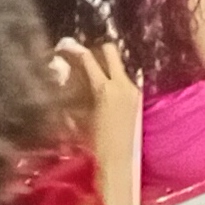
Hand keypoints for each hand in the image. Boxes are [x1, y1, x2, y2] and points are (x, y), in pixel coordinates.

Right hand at [51, 38, 139, 156]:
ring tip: (91, 74)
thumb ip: (75, 95)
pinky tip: (102, 89)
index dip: (75, 50)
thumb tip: (67, 80)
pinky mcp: (137, 97)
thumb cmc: (93, 141)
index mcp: (104, 89)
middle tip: (84, 55)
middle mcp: (121, 84)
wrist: (118, 158)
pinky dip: (112, 79)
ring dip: (105, 66)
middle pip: (111, 52)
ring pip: (118, 66)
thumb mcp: (79, 116)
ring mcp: (132, 89)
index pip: (89, 60)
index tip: (66, 46)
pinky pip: (124, 79)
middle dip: (97, 49)